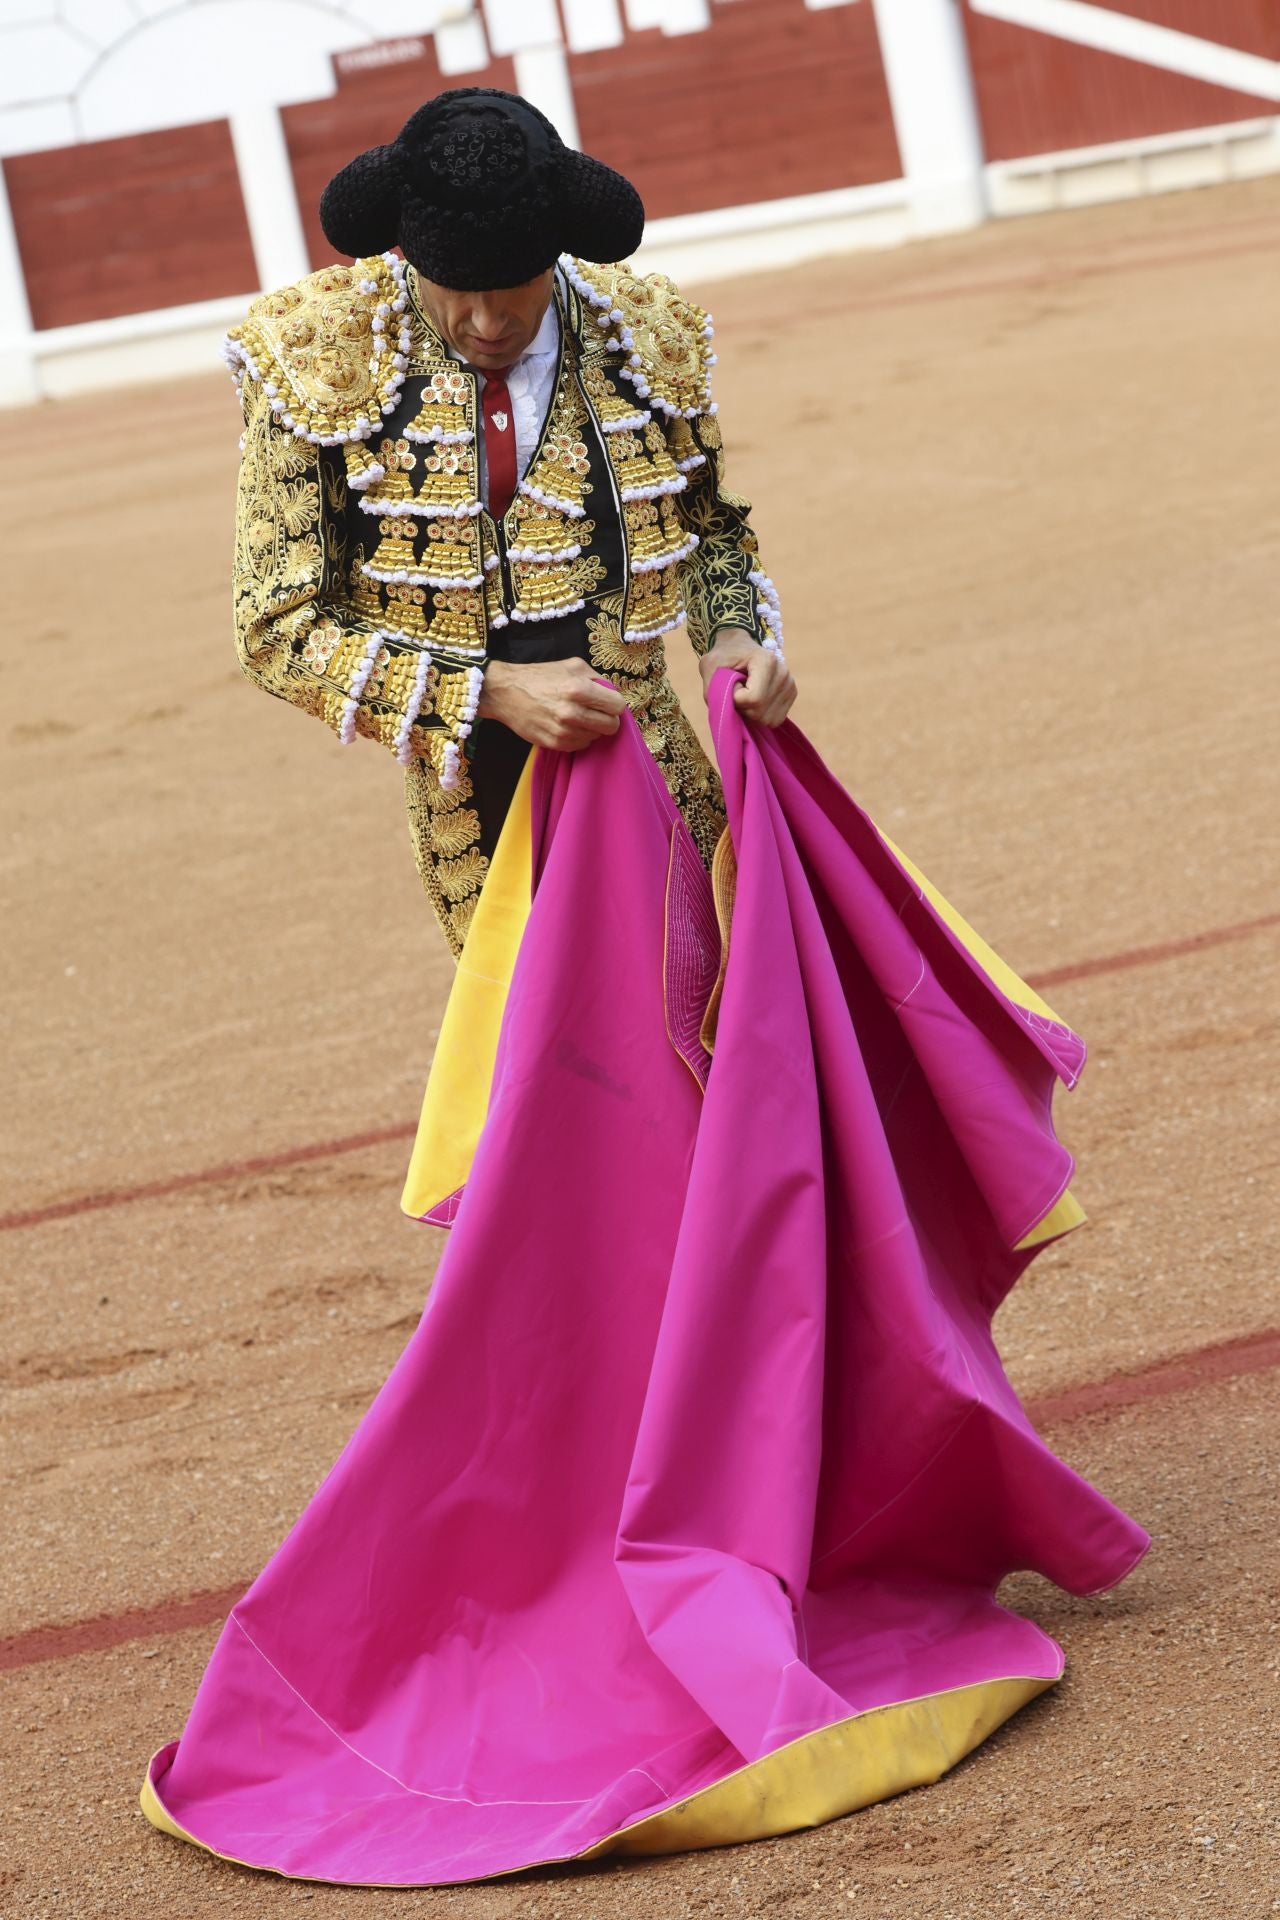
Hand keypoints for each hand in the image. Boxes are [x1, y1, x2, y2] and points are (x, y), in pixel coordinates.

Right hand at [475, 656, 628, 750]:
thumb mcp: (571, 665)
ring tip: (578, 717)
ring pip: (596, 737)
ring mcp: (563, 731)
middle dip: (607, 718)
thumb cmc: (539, 676)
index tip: (607, 702)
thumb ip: (596, 678)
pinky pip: (581, 745)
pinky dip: (578, 737)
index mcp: (579, 689)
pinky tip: (568, 726)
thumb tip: (612, 692)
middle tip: (597, 712)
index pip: (617, 706)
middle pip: (611, 726)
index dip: (614, 704)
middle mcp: (572, 712)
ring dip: (591, 728)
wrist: (505, 692)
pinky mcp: (555, 744)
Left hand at [698, 628, 795, 726]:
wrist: (739, 646)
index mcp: (766, 661)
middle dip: (742, 708)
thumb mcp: (709, 666)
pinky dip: (761, 715)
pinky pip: (775, 719)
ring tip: (745, 694)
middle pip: (760, 712)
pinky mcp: (792, 694)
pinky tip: (755, 700)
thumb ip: (713, 689)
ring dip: (751, 713)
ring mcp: (790, 684)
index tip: (730, 683)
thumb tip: (731, 710)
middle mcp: (783, 673)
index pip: (752, 699)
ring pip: (768, 719)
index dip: (734, 698)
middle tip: (736, 691)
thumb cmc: (724, 656)